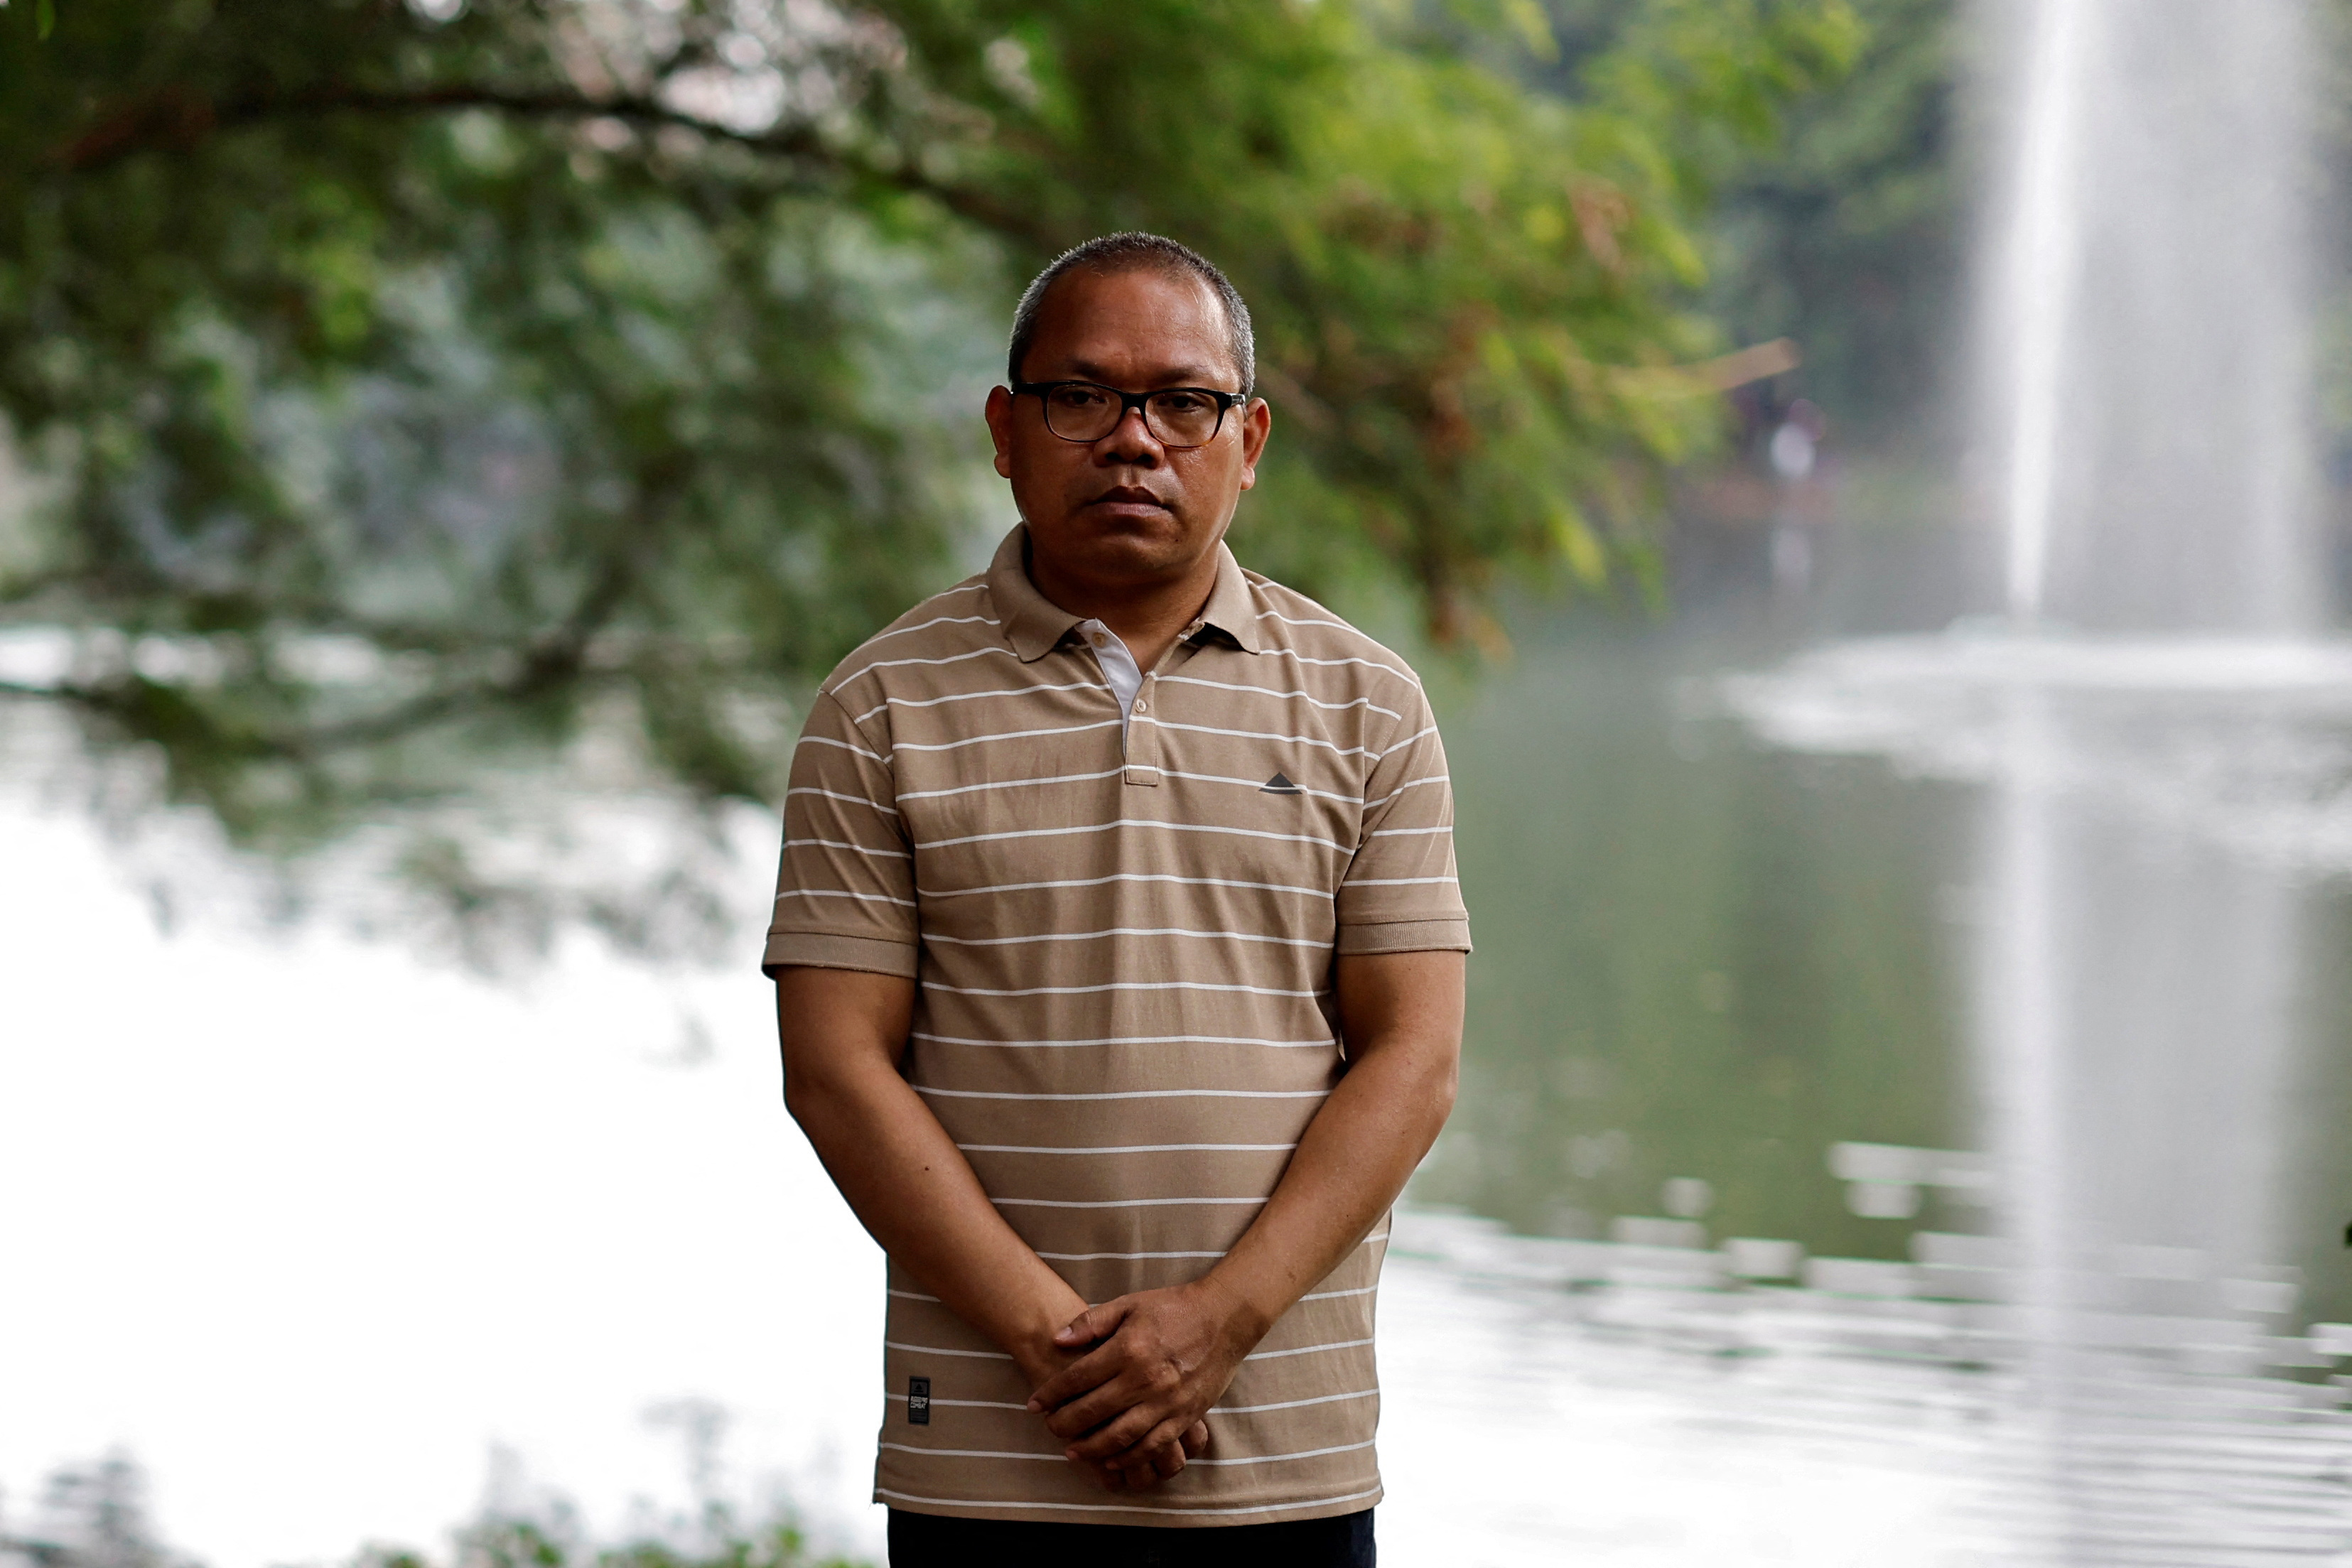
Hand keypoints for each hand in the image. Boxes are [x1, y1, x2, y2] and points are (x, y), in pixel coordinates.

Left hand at [1010, 1310, 1207, 1491]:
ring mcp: (1167, 1401)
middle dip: (1064, 1423)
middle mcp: (1145, 1379)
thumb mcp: (1130, 1304)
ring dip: (1091, 1448)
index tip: (1033, 1404)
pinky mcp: (1185, 1416)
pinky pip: (1153, 1445)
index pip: (1077, 1378)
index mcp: (1128, 1349)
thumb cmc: (1174, 1308)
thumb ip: (1091, 1322)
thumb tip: (1057, 1339)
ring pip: (1120, 1436)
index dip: (1051, 1394)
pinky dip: (1129, 1457)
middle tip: (1049, 1428)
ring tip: (1072, 1451)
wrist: (1225, 1318)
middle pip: (1093, 1411)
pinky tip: (1111, 1460)